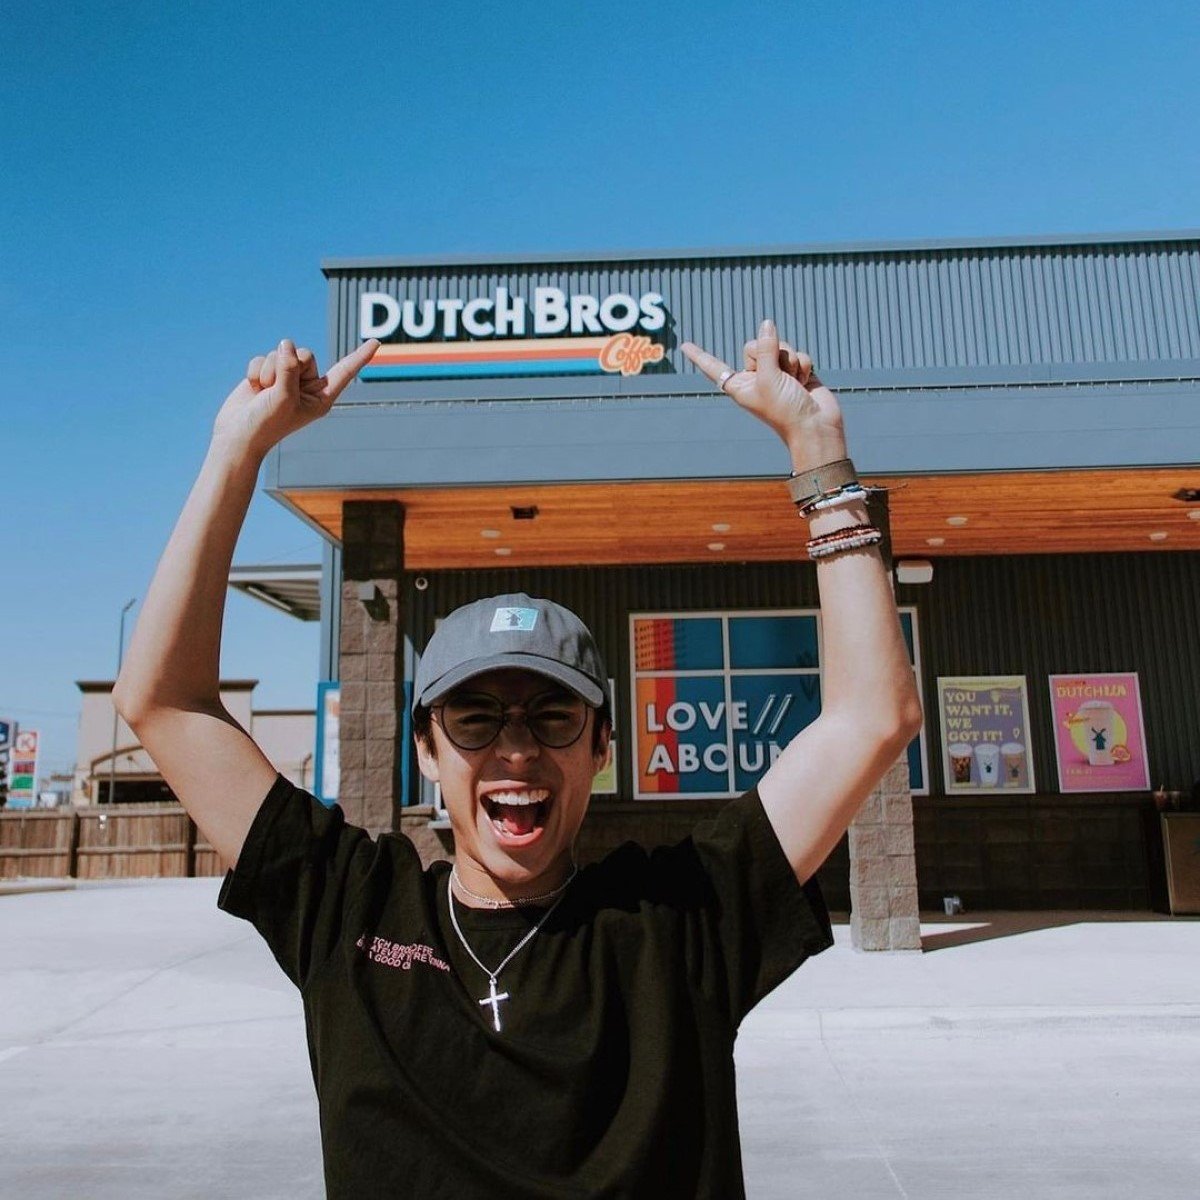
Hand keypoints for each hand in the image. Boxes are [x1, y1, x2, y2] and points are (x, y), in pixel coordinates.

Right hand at [212, 338, 379, 459]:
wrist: (238, 435)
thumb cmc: (266, 423)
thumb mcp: (283, 397)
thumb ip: (289, 368)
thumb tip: (286, 344)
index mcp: (321, 397)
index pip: (345, 371)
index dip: (360, 356)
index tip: (377, 342)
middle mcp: (307, 386)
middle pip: (306, 354)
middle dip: (288, 366)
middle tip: (277, 390)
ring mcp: (287, 379)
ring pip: (283, 353)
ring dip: (269, 371)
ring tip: (264, 393)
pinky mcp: (268, 374)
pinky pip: (264, 356)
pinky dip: (256, 372)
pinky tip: (254, 389)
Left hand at [681, 319, 846, 470]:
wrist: (815, 425)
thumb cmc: (785, 410)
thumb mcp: (769, 378)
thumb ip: (766, 349)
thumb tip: (767, 323)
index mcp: (739, 384)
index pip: (714, 367)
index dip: (700, 357)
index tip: (684, 346)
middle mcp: (755, 377)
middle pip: (756, 345)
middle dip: (772, 355)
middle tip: (779, 378)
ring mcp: (775, 373)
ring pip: (780, 346)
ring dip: (790, 362)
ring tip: (794, 383)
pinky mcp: (795, 371)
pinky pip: (798, 353)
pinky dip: (803, 366)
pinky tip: (805, 382)